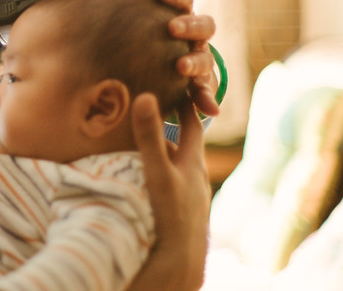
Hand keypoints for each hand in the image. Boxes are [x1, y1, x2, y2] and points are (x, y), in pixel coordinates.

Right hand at [127, 93, 209, 290]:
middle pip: (188, 142)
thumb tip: (146, 96)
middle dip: (178, 124)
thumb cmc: (171, 215)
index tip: (182, 82)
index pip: (193, 122)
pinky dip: (166, 170)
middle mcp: (196, 175)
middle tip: (164, 104)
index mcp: (193, 161)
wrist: (182, 261)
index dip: (188, 101)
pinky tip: (153, 176)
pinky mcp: (183, 210)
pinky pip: (175, 181)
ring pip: (181, 163)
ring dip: (169, 149)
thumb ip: (149, 136)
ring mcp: (191, 194)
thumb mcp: (158, 172)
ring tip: (154, 138)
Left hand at [131, 0, 219, 115]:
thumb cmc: (150, 28)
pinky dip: (207, 101)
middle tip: (173, 28)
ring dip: (196, 63)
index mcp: (182, 13)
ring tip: (181, 68)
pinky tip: (208, 110)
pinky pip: (204, 94)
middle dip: (190, 26)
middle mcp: (196, 36)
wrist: (159, 65)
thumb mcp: (145, 7)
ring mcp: (200, 61)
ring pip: (206, 60)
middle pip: (203, 26)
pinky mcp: (197, 86)